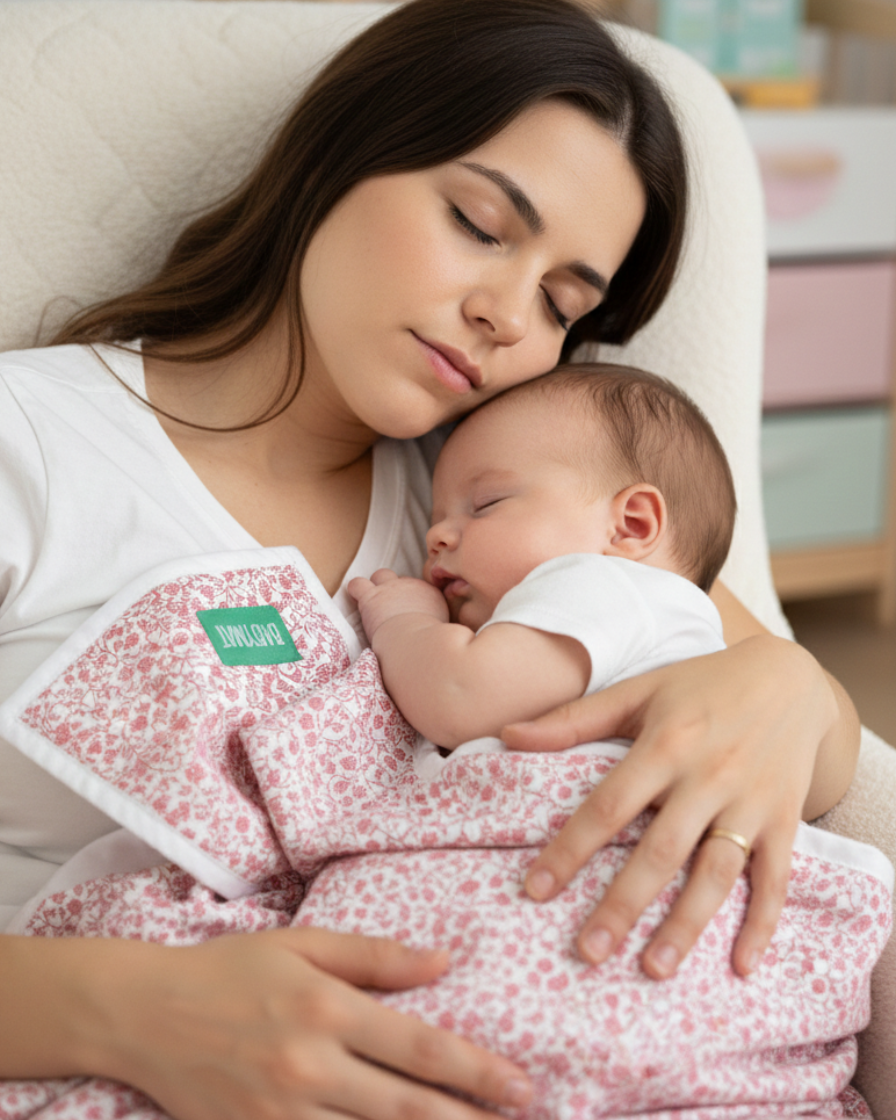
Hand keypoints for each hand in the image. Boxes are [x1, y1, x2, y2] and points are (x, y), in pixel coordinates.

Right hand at [87, 928, 530, 1119]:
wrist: (146, 1013)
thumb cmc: (231, 969)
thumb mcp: (303, 944)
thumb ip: (375, 955)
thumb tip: (444, 960)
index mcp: (327, 1008)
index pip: (420, 1045)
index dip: (476, 1070)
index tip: (521, 1086)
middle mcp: (310, 1065)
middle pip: (406, 1107)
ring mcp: (281, 1112)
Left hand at [348, 568, 448, 641]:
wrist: (416, 643)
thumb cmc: (431, 644)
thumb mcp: (445, 631)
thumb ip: (442, 625)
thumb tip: (444, 632)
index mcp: (431, 595)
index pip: (421, 590)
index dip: (414, 602)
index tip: (412, 617)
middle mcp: (412, 587)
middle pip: (402, 579)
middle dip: (397, 590)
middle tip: (392, 609)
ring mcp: (391, 588)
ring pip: (381, 574)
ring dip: (376, 586)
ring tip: (373, 602)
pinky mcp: (371, 597)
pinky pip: (357, 584)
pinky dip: (355, 590)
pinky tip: (356, 599)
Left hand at [502, 635, 838, 979]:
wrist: (789, 678)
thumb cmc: (699, 684)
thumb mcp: (638, 691)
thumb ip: (573, 719)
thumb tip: (507, 735)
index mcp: (665, 744)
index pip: (608, 806)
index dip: (570, 850)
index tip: (535, 891)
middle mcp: (708, 777)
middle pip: (660, 851)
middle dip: (623, 905)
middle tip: (588, 952)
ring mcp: (750, 802)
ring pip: (716, 872)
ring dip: (686, 924)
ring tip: (653, 968)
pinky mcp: (785, 820)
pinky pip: (776, 879)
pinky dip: (763, 924)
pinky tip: (741, 966)